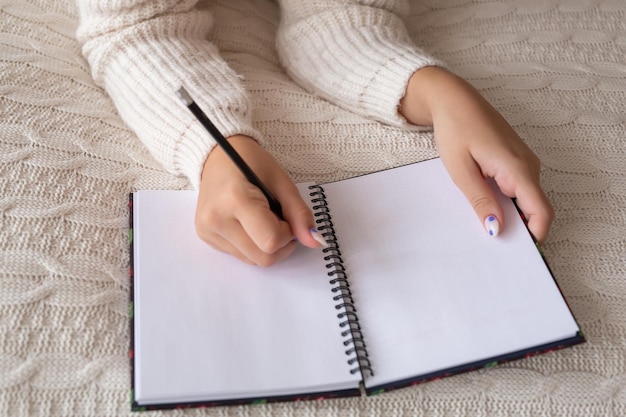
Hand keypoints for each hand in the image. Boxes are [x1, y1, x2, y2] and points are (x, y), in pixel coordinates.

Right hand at [196, 135, 321, 265]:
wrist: (217, 155)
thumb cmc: (251, 162)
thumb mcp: (282, 182)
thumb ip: (299, 213)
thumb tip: (316, 241)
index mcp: (235, 199)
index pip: (271, 241)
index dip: (288, 233)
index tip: (286, 216)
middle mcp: (216, 219)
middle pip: (263, 257)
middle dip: (280, 243)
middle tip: (278, 219)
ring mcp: (207, 230)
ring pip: (253, 260)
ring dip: (266, 246)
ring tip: (262, 219)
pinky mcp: (205, 237)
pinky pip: (240, 256)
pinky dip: (252, 245)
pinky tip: (248, 223)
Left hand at [400, 67, 553, 242]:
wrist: (452, 99)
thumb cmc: (456, 129)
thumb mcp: (461, 170)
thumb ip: (480, 201)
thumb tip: (496, 228)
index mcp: (518, 169)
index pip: (541, 211)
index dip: (535, 236)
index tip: (517, 253)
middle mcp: (528, 165)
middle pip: (535, 209)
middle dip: (519, 229)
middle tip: (493, 244)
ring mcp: (523, 162)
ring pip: (525, 199)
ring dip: (510, 215)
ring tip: (484, 225)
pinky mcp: (515, 160)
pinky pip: (517, 188)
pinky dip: (506, 201)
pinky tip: (485, 205)